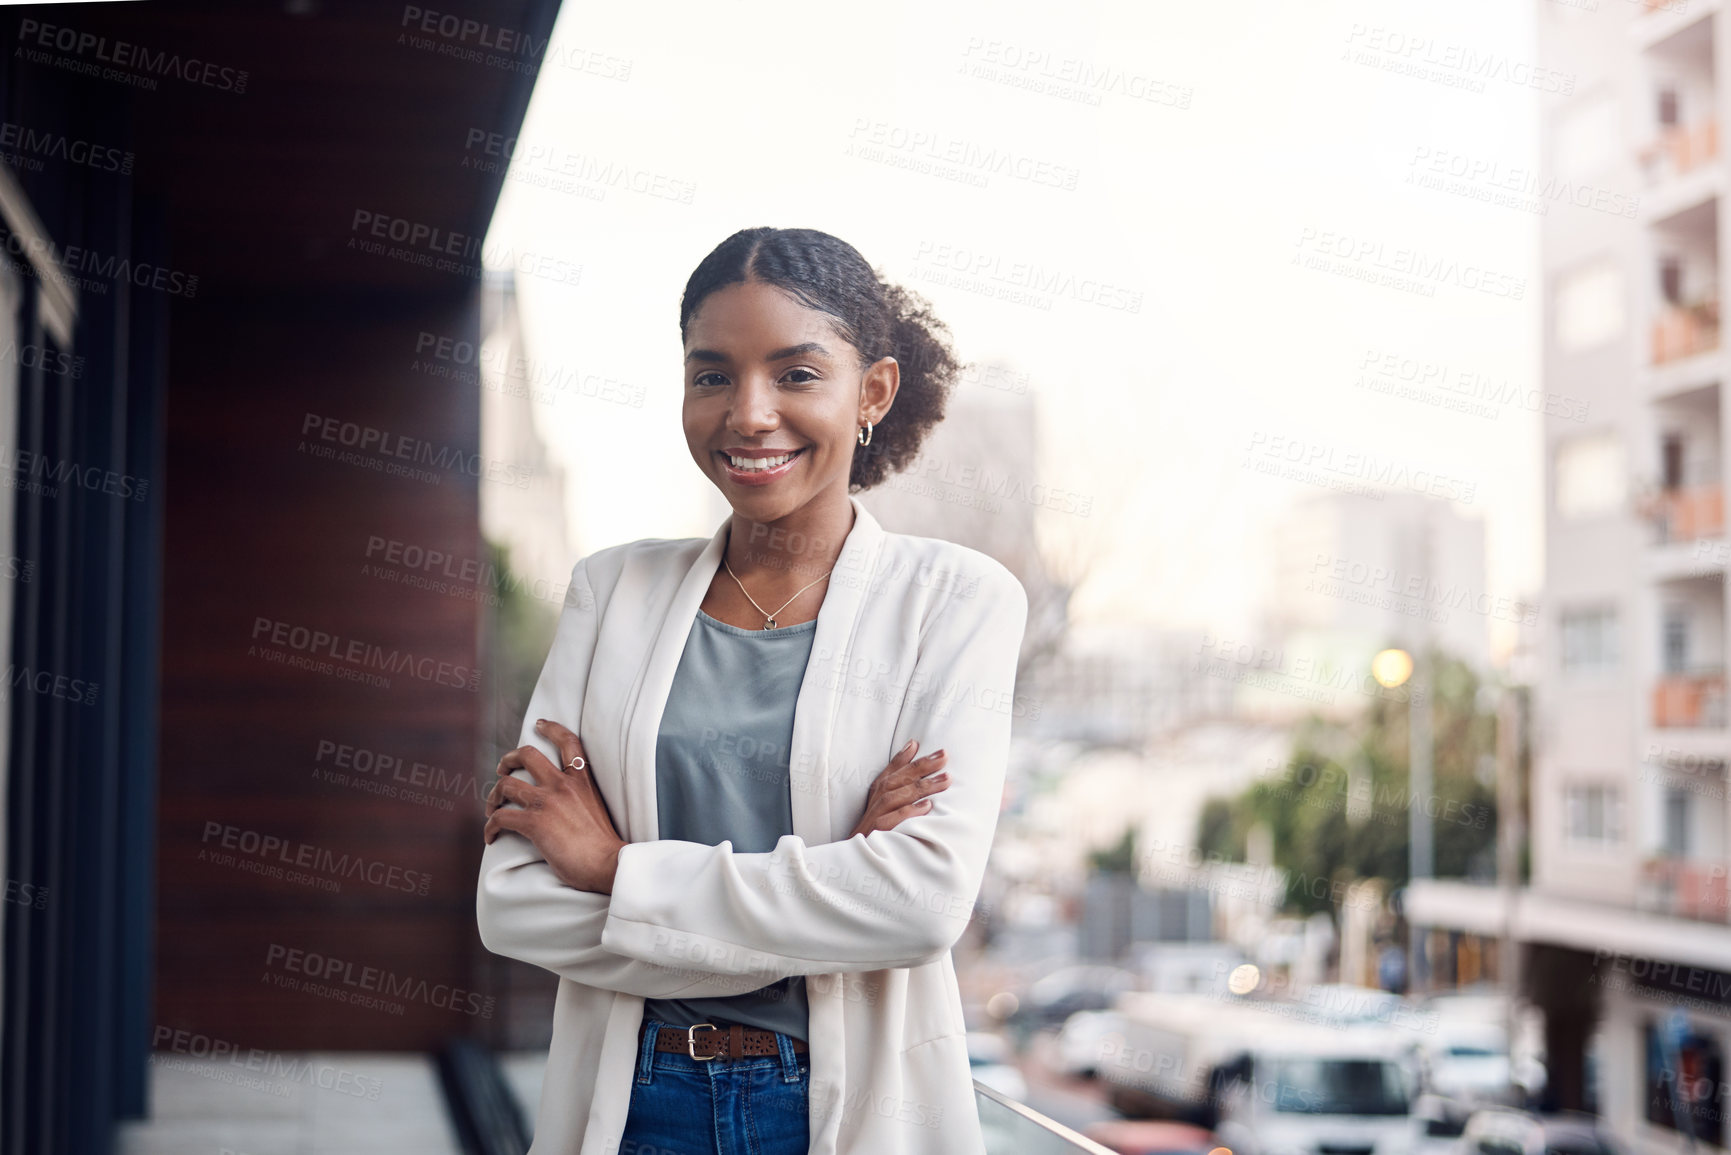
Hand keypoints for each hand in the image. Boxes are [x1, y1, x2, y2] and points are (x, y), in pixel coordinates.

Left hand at [483, 719, 625, 893]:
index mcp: (582, 780)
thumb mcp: (597, 809)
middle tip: (502, 770)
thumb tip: (563, 809)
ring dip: (494, 796)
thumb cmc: (605, 846)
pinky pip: (500, 818)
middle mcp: (562, 785)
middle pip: (527, 755)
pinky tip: (491, 836)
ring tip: (492, 808)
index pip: (568, 742)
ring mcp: (547, 802)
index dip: (551, 728)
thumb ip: (580, 799)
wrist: (608, 864)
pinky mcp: (534, 822)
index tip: (540, 724)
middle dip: (509, 759)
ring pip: (507, 785)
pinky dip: (490, 826)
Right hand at [849, 740, 948, 838]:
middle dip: (922, 766)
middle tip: (944, 757)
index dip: (907, 756)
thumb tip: (912, 745)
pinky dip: (910, 812)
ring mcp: (877, 816)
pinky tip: (927, 806)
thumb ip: (898, 773)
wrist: (859, 854)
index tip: (927, 745)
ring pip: (898, 797)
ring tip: (946, 780)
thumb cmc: (878, 824)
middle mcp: (877, 800)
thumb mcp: (885, 797)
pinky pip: (894, 820)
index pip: (893, 769)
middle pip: (898, 779)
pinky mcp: (879, 832)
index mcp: (878, 790)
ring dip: (922, 787)